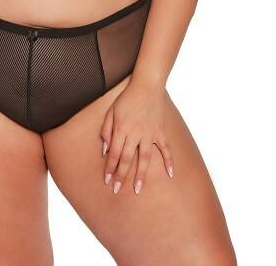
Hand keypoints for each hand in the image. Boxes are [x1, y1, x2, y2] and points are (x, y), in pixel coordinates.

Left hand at [100, 78, 173, 194]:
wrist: (147, 86)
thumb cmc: (126, 98)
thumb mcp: (111, 111)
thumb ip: (106, 130)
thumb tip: (104, 150)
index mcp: (121, 128)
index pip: (113, 153)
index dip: (110, 168)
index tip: (107, 181)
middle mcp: (135, 133)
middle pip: (126, 159)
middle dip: (121, 176)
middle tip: (117, 190)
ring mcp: (149, 134)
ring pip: (144, 158)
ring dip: (140, 175)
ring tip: (138, 189)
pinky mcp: (160, 131)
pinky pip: (166, 149)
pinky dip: (169, 161)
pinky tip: (170, 174)